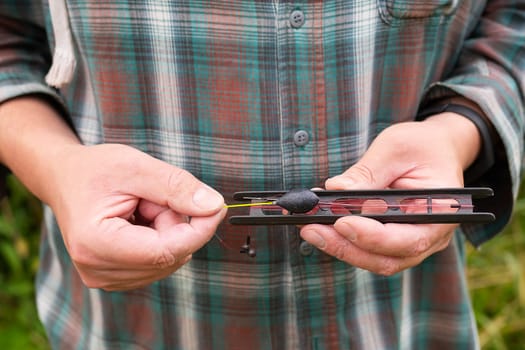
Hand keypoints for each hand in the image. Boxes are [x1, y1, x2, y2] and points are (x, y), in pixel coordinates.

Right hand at [47, 143, 225, 290]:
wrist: (64, 179)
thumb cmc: (94, 170)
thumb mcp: (136, 166)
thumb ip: (177, 187)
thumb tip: (214, 207)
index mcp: (95, 244)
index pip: (165, 251)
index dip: (198, 231)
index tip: (216, 208)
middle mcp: (97, 270)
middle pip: (169, 256)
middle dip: (175, 224)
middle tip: (153, 197)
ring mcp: (105, 278)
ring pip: (168, 260)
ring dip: (167, 231)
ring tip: (141, 207)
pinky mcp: (115, 277)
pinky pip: (158, 262)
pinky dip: (159, 239)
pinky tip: (139, 222)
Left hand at [300, 112, 480, 274]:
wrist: (436, 149)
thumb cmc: (422, 146)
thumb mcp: (395, 148)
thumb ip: (367, 173)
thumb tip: (335, 190)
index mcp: (441, 212)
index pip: (408, 238)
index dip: (371, 236)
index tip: (340, 222)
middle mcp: (431, 236)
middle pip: (388, 258)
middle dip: (345, 246)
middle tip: (310, 228)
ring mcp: (414, 243)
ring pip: (375, 260)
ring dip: (340, 247)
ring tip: (309, 227)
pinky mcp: (395, 242)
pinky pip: (369, 250)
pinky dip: (344, 241)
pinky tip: (320, 224)